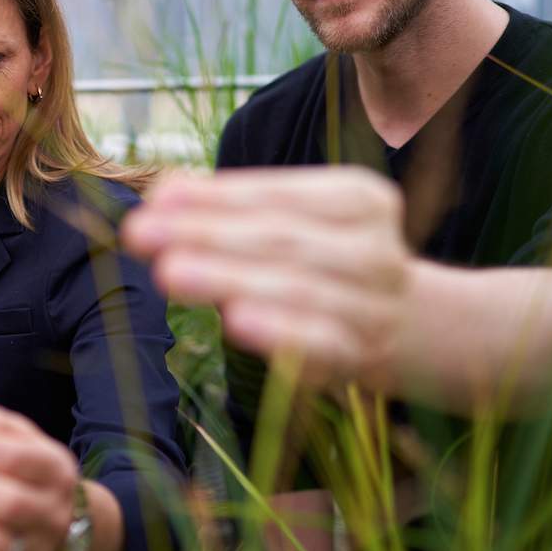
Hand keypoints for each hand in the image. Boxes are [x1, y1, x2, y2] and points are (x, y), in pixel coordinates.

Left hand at [122, 166, 413, 389]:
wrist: (411, 327)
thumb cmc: (325, 261)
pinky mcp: (362, 358)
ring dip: (226, 278)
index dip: (216, 195)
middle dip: (204, 234)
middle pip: (281, 238)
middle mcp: (374, 248)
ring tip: (167, 272)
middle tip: (140, 233)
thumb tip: (164, 192)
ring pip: (294, 288)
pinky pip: (319, 344)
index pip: (279, 192)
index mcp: (359, 199)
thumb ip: (231, 206)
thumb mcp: (292, 221)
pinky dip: (278, 333)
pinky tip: (234, 322)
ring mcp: (373, 306)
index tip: (156, 198)